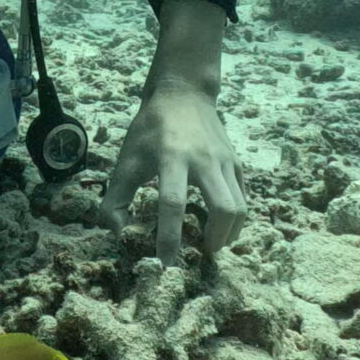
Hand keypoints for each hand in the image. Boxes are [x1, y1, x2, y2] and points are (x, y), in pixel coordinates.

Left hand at [103, 78, 245, 265]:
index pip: (173, 204)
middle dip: (213, 239)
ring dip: (228, 233)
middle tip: (200, 254)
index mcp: (171, 158)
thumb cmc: (149, 130)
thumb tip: (118, 232)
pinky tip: (221, 227)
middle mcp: (204, 160)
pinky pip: (244, 198)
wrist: (183, 94)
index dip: (169, 238)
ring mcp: (225, 161)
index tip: (166, 264)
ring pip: (239, 206)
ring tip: (211, 243)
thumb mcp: (126, 159)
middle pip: (222, 208)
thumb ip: (116, 198)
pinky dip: (235, 219)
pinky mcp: (236, 163)